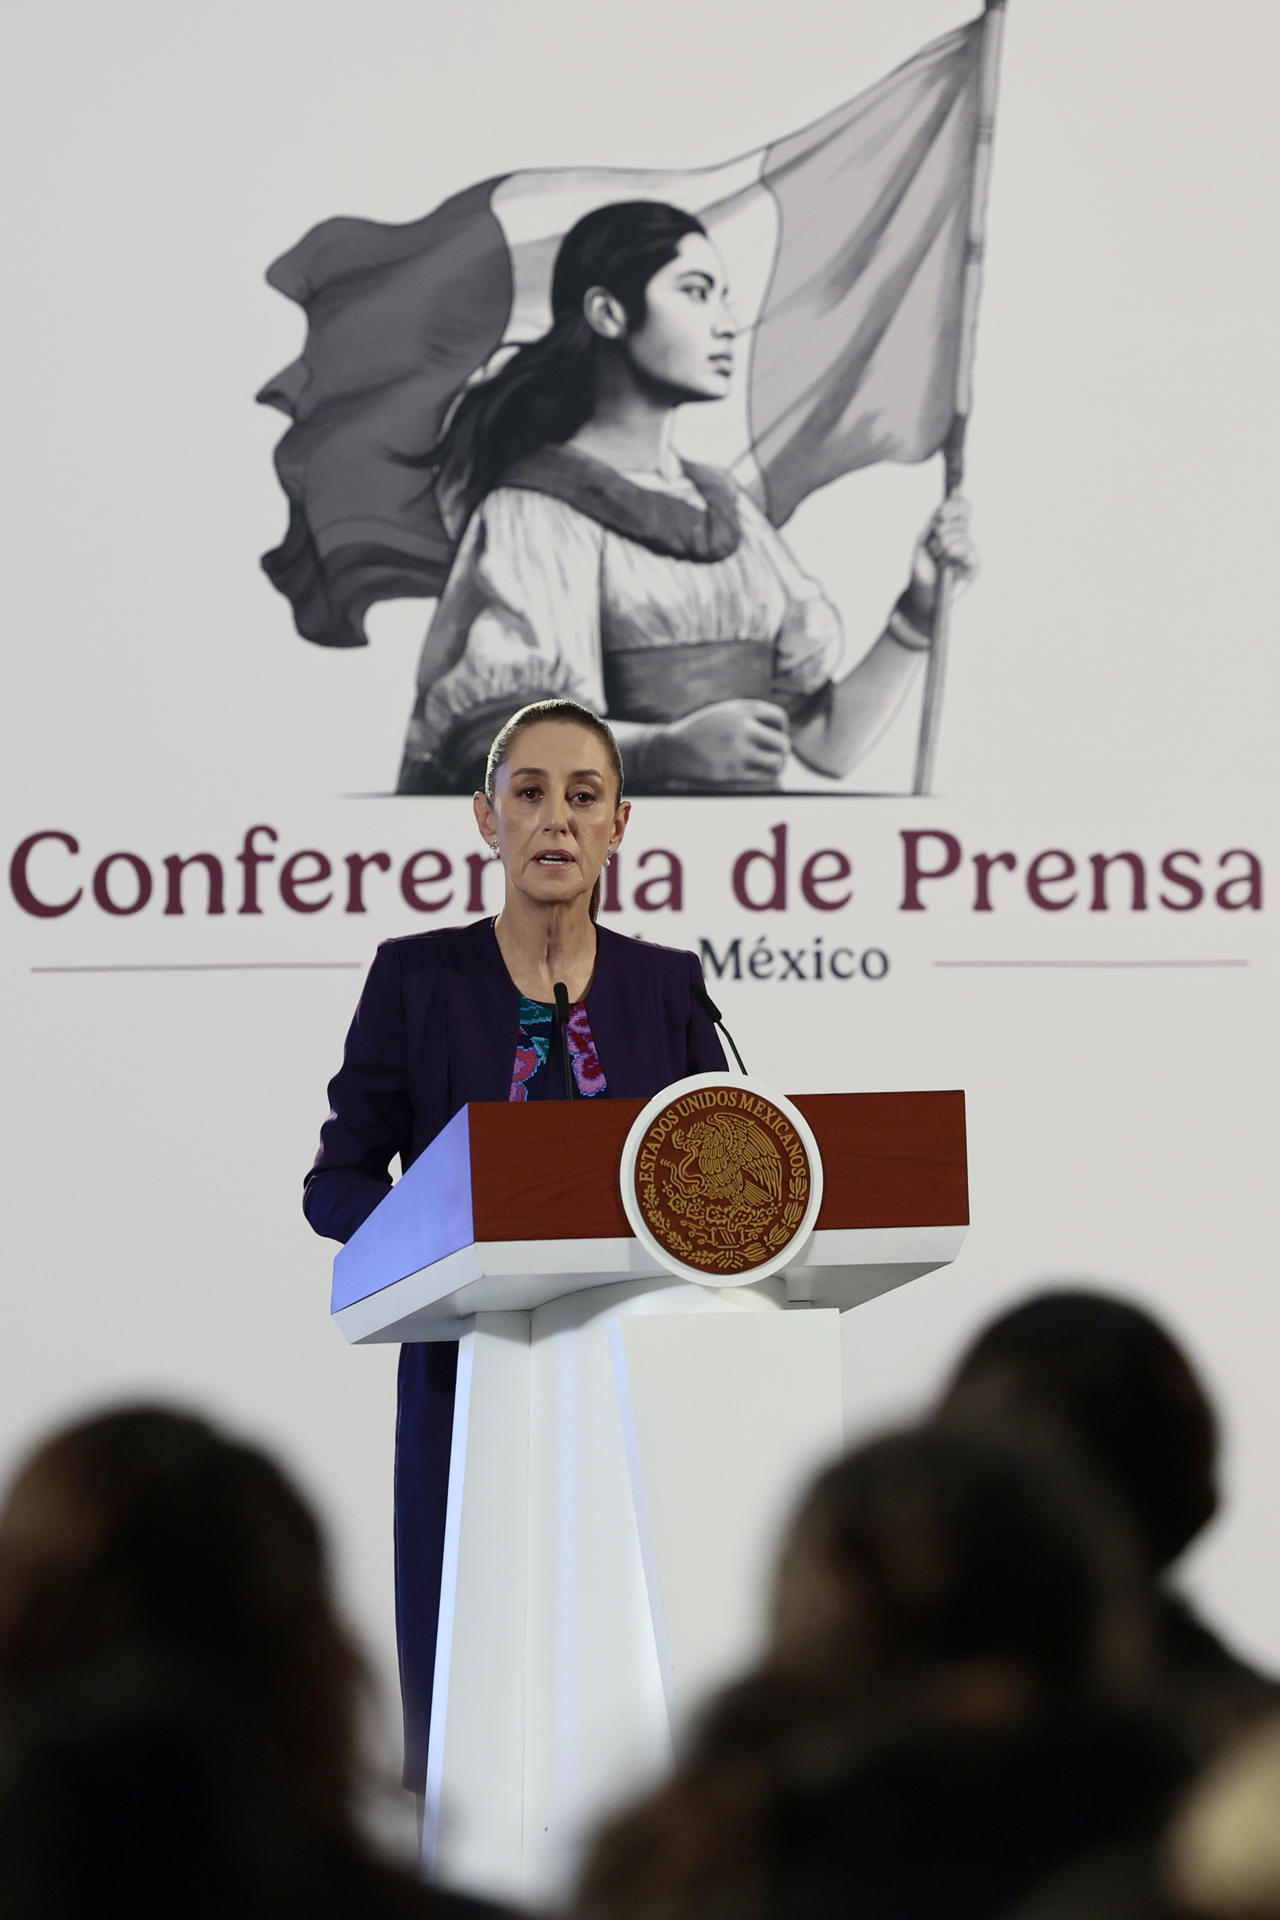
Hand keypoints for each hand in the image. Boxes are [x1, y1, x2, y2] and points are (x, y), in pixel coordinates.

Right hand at [655, 700, 790, 790]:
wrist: (672, 750)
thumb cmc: (701, 732)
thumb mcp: (725, 713)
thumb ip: (750, 717)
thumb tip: (782, 733)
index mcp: (742, 710)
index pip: (779, 719)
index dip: (780, 730)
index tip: (771, 736)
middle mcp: (743, 728)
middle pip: (782, 743)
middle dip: (781, 751)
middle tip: (774, 756)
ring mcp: (738, 751)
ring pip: (777, 762)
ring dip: (777, 766)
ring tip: (769, 766)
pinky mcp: (733, 773)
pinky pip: (764, 778)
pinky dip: (766, 777)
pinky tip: (758, 774)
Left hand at [905, 494, 979, 623]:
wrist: (921, 592)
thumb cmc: (921, 568)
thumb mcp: (924, 538)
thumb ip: (938, 519)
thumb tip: (953, 499)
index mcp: (952, 528)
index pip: (963, 506)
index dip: (954, 505)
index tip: (940, 515)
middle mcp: (963, 537)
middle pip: (963, 516)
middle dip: (944, 526)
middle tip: (935, 542)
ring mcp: (970, 551)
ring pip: (963, 532)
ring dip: (945, 542)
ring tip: (938, 555)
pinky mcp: (974, 566)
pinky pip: (969, 549)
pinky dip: (955, 549)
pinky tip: (947, 559)